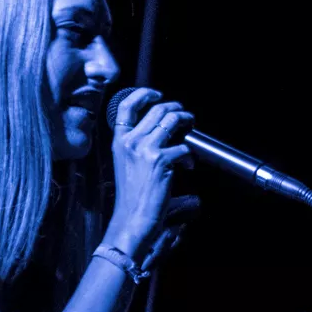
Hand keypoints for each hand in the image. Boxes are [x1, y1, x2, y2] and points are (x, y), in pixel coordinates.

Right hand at [104, 88, 194, 257]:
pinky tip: (187, 166)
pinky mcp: (162, 160)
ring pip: (172, 120)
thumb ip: (137, 143)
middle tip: (184, 116)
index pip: (126, 106)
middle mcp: (130, 141)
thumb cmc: (132, 195)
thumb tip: (161, 127)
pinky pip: (184, 147)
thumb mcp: (125, 163)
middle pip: (156, 109)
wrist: (133, 218)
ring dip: (186, 121)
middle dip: (176, 108)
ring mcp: (145, 149)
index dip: (143, 94)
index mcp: (119, 140)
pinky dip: (189, 156)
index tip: (157, 95)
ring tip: (191, 128)